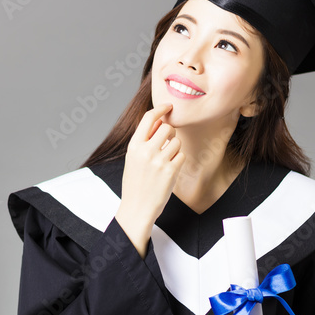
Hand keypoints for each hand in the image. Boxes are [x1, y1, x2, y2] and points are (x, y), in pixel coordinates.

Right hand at [114, 104, 185, 257]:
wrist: (137, 207)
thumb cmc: (135, 182)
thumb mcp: (132, 158)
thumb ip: (144, 140)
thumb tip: (160, 121)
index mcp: (134, 145)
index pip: (149, 118)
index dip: (160, 109)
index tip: (168, 106)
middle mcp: (146, 151)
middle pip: (167, 127)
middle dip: (170, 133)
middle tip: (167, 143)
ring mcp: (159, 161)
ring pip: (177, 141)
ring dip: (175, 148)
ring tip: (165, 160)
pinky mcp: (171, 171)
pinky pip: (181, 155)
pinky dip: (178, 160)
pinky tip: (170, 169)